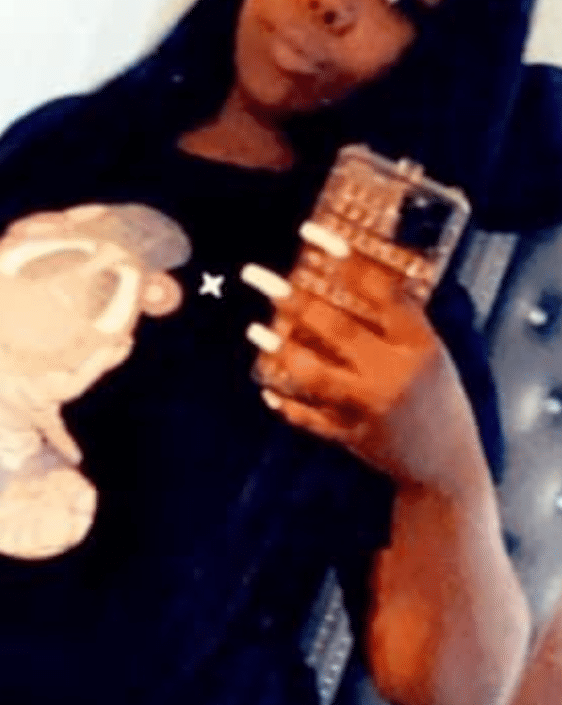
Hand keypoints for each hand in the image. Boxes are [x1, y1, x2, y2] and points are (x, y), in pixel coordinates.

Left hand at [246, 248, 473, 489]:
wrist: (448, 468)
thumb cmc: (441, 399)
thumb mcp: (433, 354)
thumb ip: (399, 323)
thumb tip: (351, 276)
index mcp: (421, 347)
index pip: (382, 293)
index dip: (348, 262)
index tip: (314, 236)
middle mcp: (392, 375)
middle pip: (336, 328)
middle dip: (292, 299)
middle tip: (257, 277)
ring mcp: (367, 408)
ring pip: (313, 373)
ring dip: (280, 348)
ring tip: (256, 329)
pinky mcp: (349, 437)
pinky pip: (307, 417)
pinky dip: (285, 402)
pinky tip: (266, 386)